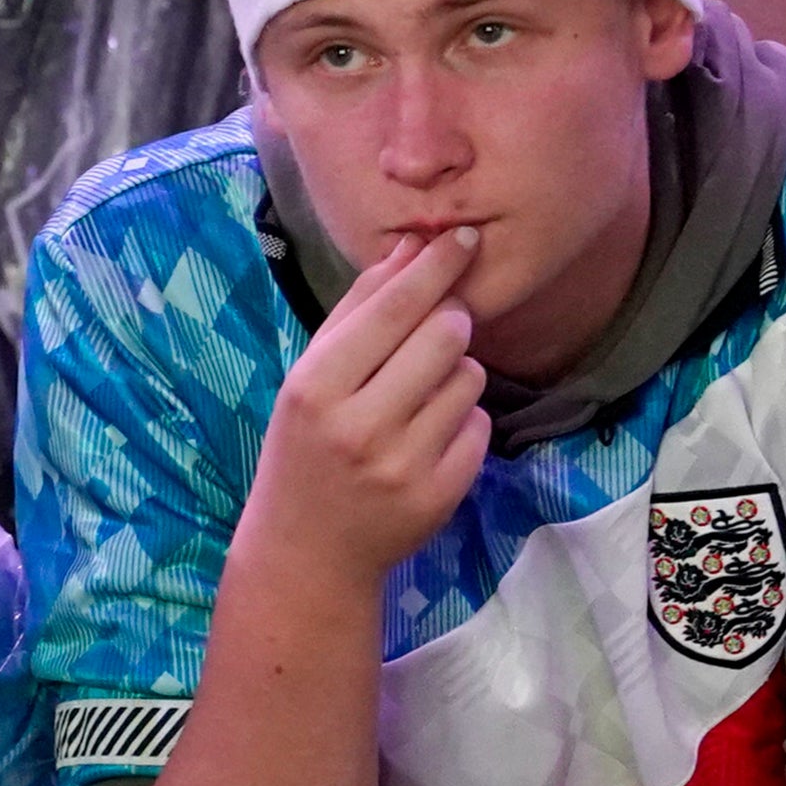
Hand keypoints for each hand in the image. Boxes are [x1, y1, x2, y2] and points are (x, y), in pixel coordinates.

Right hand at [246, 232, 489, 580]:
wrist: (307, 548)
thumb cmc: (304, 447)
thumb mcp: (309, 377)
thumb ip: (357, 310)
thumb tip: (408, 247)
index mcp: (316, 387)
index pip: (393, 309)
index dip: (435, 267)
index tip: (466, 238)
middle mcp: (359, 425)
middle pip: (444, 336)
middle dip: (451, 321)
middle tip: (438, 329)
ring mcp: (402, 465)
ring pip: (469, 380)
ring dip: (457, 374)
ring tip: (422, 394)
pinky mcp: (440, 495)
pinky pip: (480, 427)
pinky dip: (463, 422)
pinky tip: (429, 437)